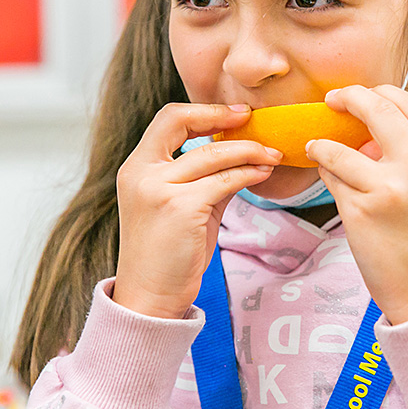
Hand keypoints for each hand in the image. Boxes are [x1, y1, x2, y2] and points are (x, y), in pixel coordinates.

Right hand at [113, 103, 282, 317]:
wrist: (150, 297)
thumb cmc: (169, 254)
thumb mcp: (182, 206)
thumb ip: (206, 178)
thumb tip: (244, 156)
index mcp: (136, 168)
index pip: (168, 119)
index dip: (203, 111)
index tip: (234, 115)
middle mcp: (141, 173)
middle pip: (182, 122)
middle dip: (221, 116)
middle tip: (253, 119)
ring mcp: (159, 189)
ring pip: (212, 154)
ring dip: (249, 151)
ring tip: (272, 155)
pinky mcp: (181, 208)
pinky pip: (225, 181)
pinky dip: (249, 174)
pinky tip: (263, 174)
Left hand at [305, 85, 407, 324]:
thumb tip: (367, 131)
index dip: (379, 91)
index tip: (362, 93)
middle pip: (376, 108)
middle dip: (348, 96)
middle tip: (332, 99)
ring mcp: (387, 188)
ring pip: (340, 146)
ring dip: (322, 144)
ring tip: (317, 147)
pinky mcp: (360, 210)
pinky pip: (330, 177)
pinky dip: (324, 173)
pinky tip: (327, 177)